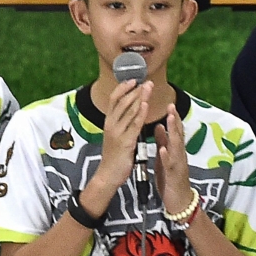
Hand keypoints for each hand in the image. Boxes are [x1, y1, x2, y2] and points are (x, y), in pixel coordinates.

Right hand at [94, 79, 152, 193]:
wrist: (108, 175)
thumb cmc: (114, 156)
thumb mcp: (115, 135)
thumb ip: (121, 123)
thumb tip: (130, 110)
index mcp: (108, 122)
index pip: (114, 99)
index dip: (124, 88)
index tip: (134, 80)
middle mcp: (111, 124)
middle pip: (122, 101)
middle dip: (135, 90)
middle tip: (146, 81)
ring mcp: (117, 133)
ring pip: (129, 110)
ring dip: (140, 97)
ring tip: (148, 88)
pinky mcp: (125, 142)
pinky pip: (134, 125)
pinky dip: (140, 114)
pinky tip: (146, 105)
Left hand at [153, 104, 193, 215]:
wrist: (179, 201)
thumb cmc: (171, 178)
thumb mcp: (164, 157)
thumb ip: (163, 142)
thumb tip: (159, 125)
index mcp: (175, 150)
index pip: (175, 131)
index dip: (173, 118)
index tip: (169, 104)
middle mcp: (179, 155)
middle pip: (178, 135)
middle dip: (175, 121)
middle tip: (171, 106)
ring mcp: (178, 165)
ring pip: (176, 146)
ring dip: (173, 133)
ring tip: (169, 121)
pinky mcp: (174, 175)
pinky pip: (170, 164)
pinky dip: (166, 156)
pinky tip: (162, 149)